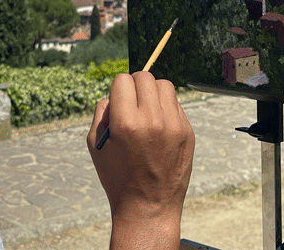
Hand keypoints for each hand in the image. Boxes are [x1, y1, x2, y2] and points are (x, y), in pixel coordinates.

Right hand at [87, 71, 194, 249]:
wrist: (149, 206)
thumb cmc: (118, 176)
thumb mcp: (96, 145)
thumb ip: (101, 112)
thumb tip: (115, 94)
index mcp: (125, 123)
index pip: (123, 80)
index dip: (118, 89)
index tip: (119, 101)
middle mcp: (151, 120)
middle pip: (144, 77)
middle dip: (135, 86)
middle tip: (132, 102)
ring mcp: (173, 125)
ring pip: (164, 85)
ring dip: (153, 92)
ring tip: (147, 110)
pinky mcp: (187, 132)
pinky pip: (176, 104)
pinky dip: (166, 108)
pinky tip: (159, 126)